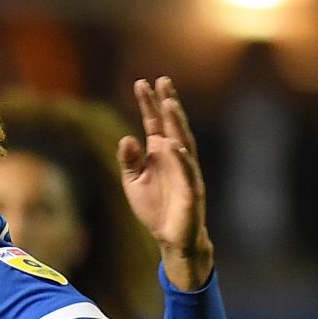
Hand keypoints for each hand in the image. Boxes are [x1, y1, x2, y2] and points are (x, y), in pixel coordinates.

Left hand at [117, 77, 213, 290]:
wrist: (170, 238)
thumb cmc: (154, 207)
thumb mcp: (133, 182)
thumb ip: (128, 161)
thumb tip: (126, 138)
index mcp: (160, 152)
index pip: (154, 123)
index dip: (148, 104)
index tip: (142, 83)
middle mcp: (175, 156)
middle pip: (171, 125)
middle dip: (166, 103)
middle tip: (161, 80)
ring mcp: (186, 171)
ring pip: (183, 141)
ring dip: (176, 123)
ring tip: (169, 103)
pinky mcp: (191, 189)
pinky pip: (187, 171)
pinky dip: (181, 158)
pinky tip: (174, 145)